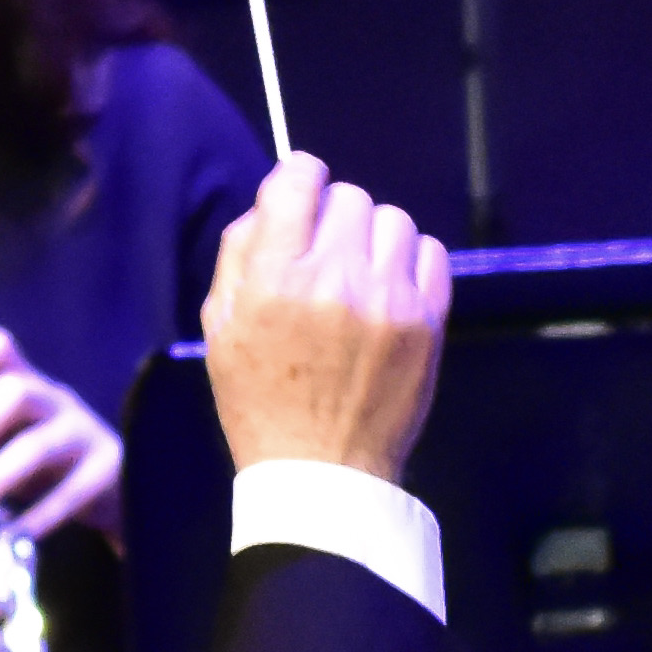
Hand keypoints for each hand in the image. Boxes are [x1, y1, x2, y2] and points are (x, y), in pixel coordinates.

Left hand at [0, 327, 123, 536]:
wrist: (114, 493)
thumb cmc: (44, 468)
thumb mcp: (7, 445)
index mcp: (25, 385)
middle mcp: (55, 400)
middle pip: (16, 390)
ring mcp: (84, 433)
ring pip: (38, 445)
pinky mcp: (107, 471)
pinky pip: (71, 492)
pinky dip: (37, 517)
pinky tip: (13, 536)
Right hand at [200, 155, 446, 484]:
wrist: (322, 473)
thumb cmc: (260, 402)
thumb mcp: (219, 329)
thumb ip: (238, 256)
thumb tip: (271, 203)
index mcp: (276, 278)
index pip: (298, 180)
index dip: (298, 178)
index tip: (299, 195)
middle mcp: (336, 277)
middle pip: (349, 197)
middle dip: (332, 217)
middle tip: (324, 254)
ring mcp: (389, 299)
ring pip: (393, 220)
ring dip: (373, 238)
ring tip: (360, 274)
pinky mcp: (428, 321)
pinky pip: (431, 253)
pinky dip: (410, 260)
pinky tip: (391, 289)